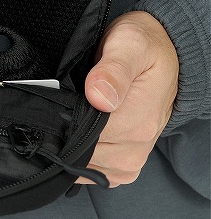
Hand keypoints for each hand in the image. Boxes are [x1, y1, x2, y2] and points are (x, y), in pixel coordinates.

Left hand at [77, 11, 178, 187]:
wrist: (161, 53)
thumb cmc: (143, 47)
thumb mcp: (129, 45)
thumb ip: (113, 70)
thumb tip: (98, 95)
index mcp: (140, 119)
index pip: (88, 137)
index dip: (66, 121)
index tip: (58, 102)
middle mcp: (139, 143)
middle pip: (85, 153)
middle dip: (67, 132)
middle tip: (62, 104)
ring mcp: (133, 157)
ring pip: (87, 165)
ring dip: (73, 145)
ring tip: (71, 115)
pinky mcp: (126, 163)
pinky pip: (96, 172)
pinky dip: (81, 159)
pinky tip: (77, 135)